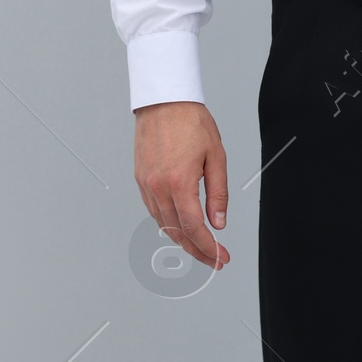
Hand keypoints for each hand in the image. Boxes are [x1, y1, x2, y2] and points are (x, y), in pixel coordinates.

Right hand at [133, 101, 229, 271]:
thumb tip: (218, 223)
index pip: (194, 228)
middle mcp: (158, 187)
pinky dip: (168, 223)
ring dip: (182, 240)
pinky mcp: (141, 179)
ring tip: (200, 247)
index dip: (209, 248)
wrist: (164, 101)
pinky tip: (180, 226)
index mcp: (179, 182)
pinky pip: (154, 211)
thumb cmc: (191, 122)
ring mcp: (146, 184)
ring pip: (164, 225)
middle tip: (214, 260)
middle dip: (197, 251)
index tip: (221, 258)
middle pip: (177, 233)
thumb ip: (218, 193)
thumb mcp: (216, 156)